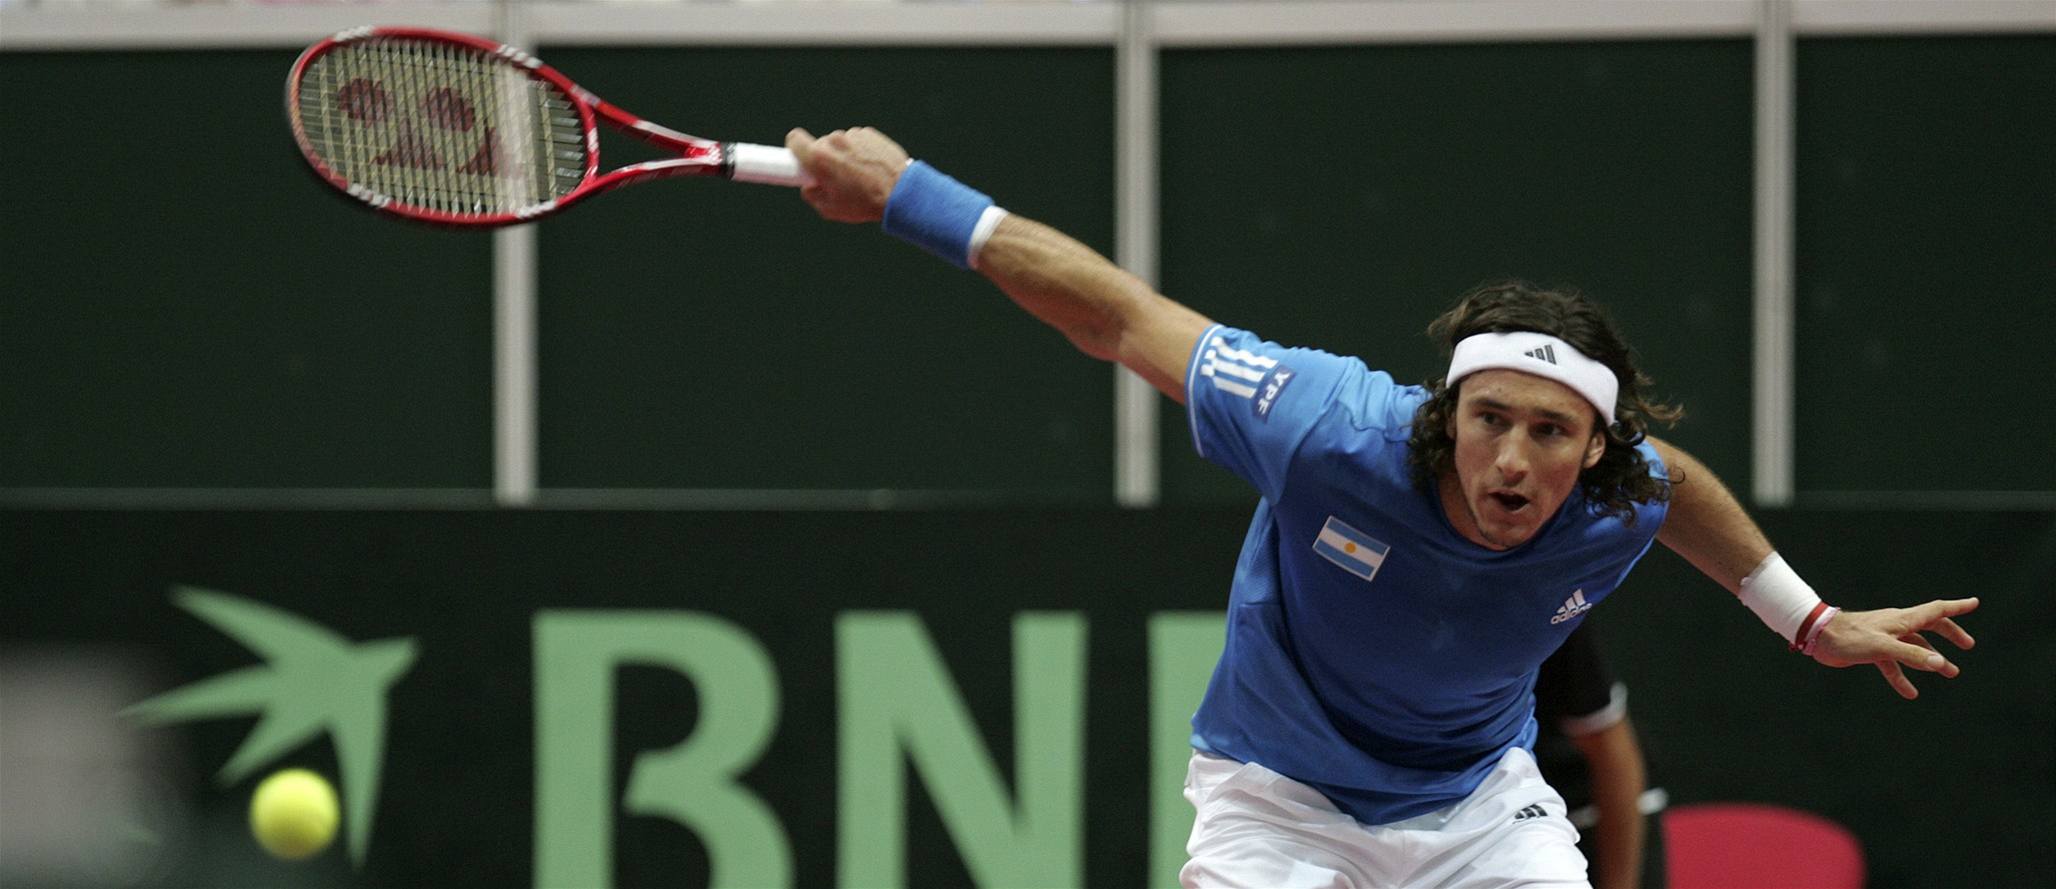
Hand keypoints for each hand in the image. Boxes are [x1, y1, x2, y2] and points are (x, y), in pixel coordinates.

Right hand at [785, 126, 909, 223]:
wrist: (901, 193)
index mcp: (818, 158)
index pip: (794, 138)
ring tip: (859, 175)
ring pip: (841, 143)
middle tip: (836, 177)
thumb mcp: (830, 209)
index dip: (795, 148)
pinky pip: (858, 140)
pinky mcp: (869, 133)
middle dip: (825, 158)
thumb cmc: (864, 203)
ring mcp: (853, 135)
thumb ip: (811, 196)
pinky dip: (861, 151)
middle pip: (821, 144)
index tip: (800, 157)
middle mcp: (834, 141)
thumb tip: (808, 186)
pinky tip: (871, 167)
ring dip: (845, 154)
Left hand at [1810, 598, 1977, 699]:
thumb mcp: (1882, 647)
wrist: (1817, 637)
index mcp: (1902, 619)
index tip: (1975, 603)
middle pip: (1929, 627)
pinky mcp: (1872, 650)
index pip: (1936, 610)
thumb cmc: (1848, 637)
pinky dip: (1902, 677)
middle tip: (1968, 645)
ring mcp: (1885, 638)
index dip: (1956, 607)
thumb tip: (1939, 663)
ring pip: (1914, 648)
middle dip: (1950, 634)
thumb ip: (1910, 655)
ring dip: (1931, 659)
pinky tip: (1910, 693)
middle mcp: (1896, 626)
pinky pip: (1893, 664)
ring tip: (1949, 672)